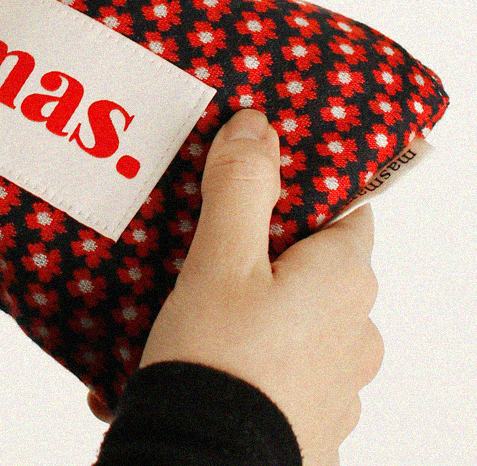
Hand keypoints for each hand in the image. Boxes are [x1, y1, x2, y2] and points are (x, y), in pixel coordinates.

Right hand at [88, 109, 382, 465]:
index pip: (346, 210)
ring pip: (294, 317)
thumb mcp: (221, 258)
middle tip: (208, 233)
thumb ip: (242, 187)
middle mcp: (355, 331)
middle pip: (315, 264)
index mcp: (346, 281)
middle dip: (264, 244)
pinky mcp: (307, 419)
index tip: (260, 177)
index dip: (305, 187)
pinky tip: (193, 351)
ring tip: (188, 297)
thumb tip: (257, 126)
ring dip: (252, 302)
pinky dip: (243, 352)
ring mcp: (335, 383)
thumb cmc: (220, 361)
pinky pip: (277, 366)